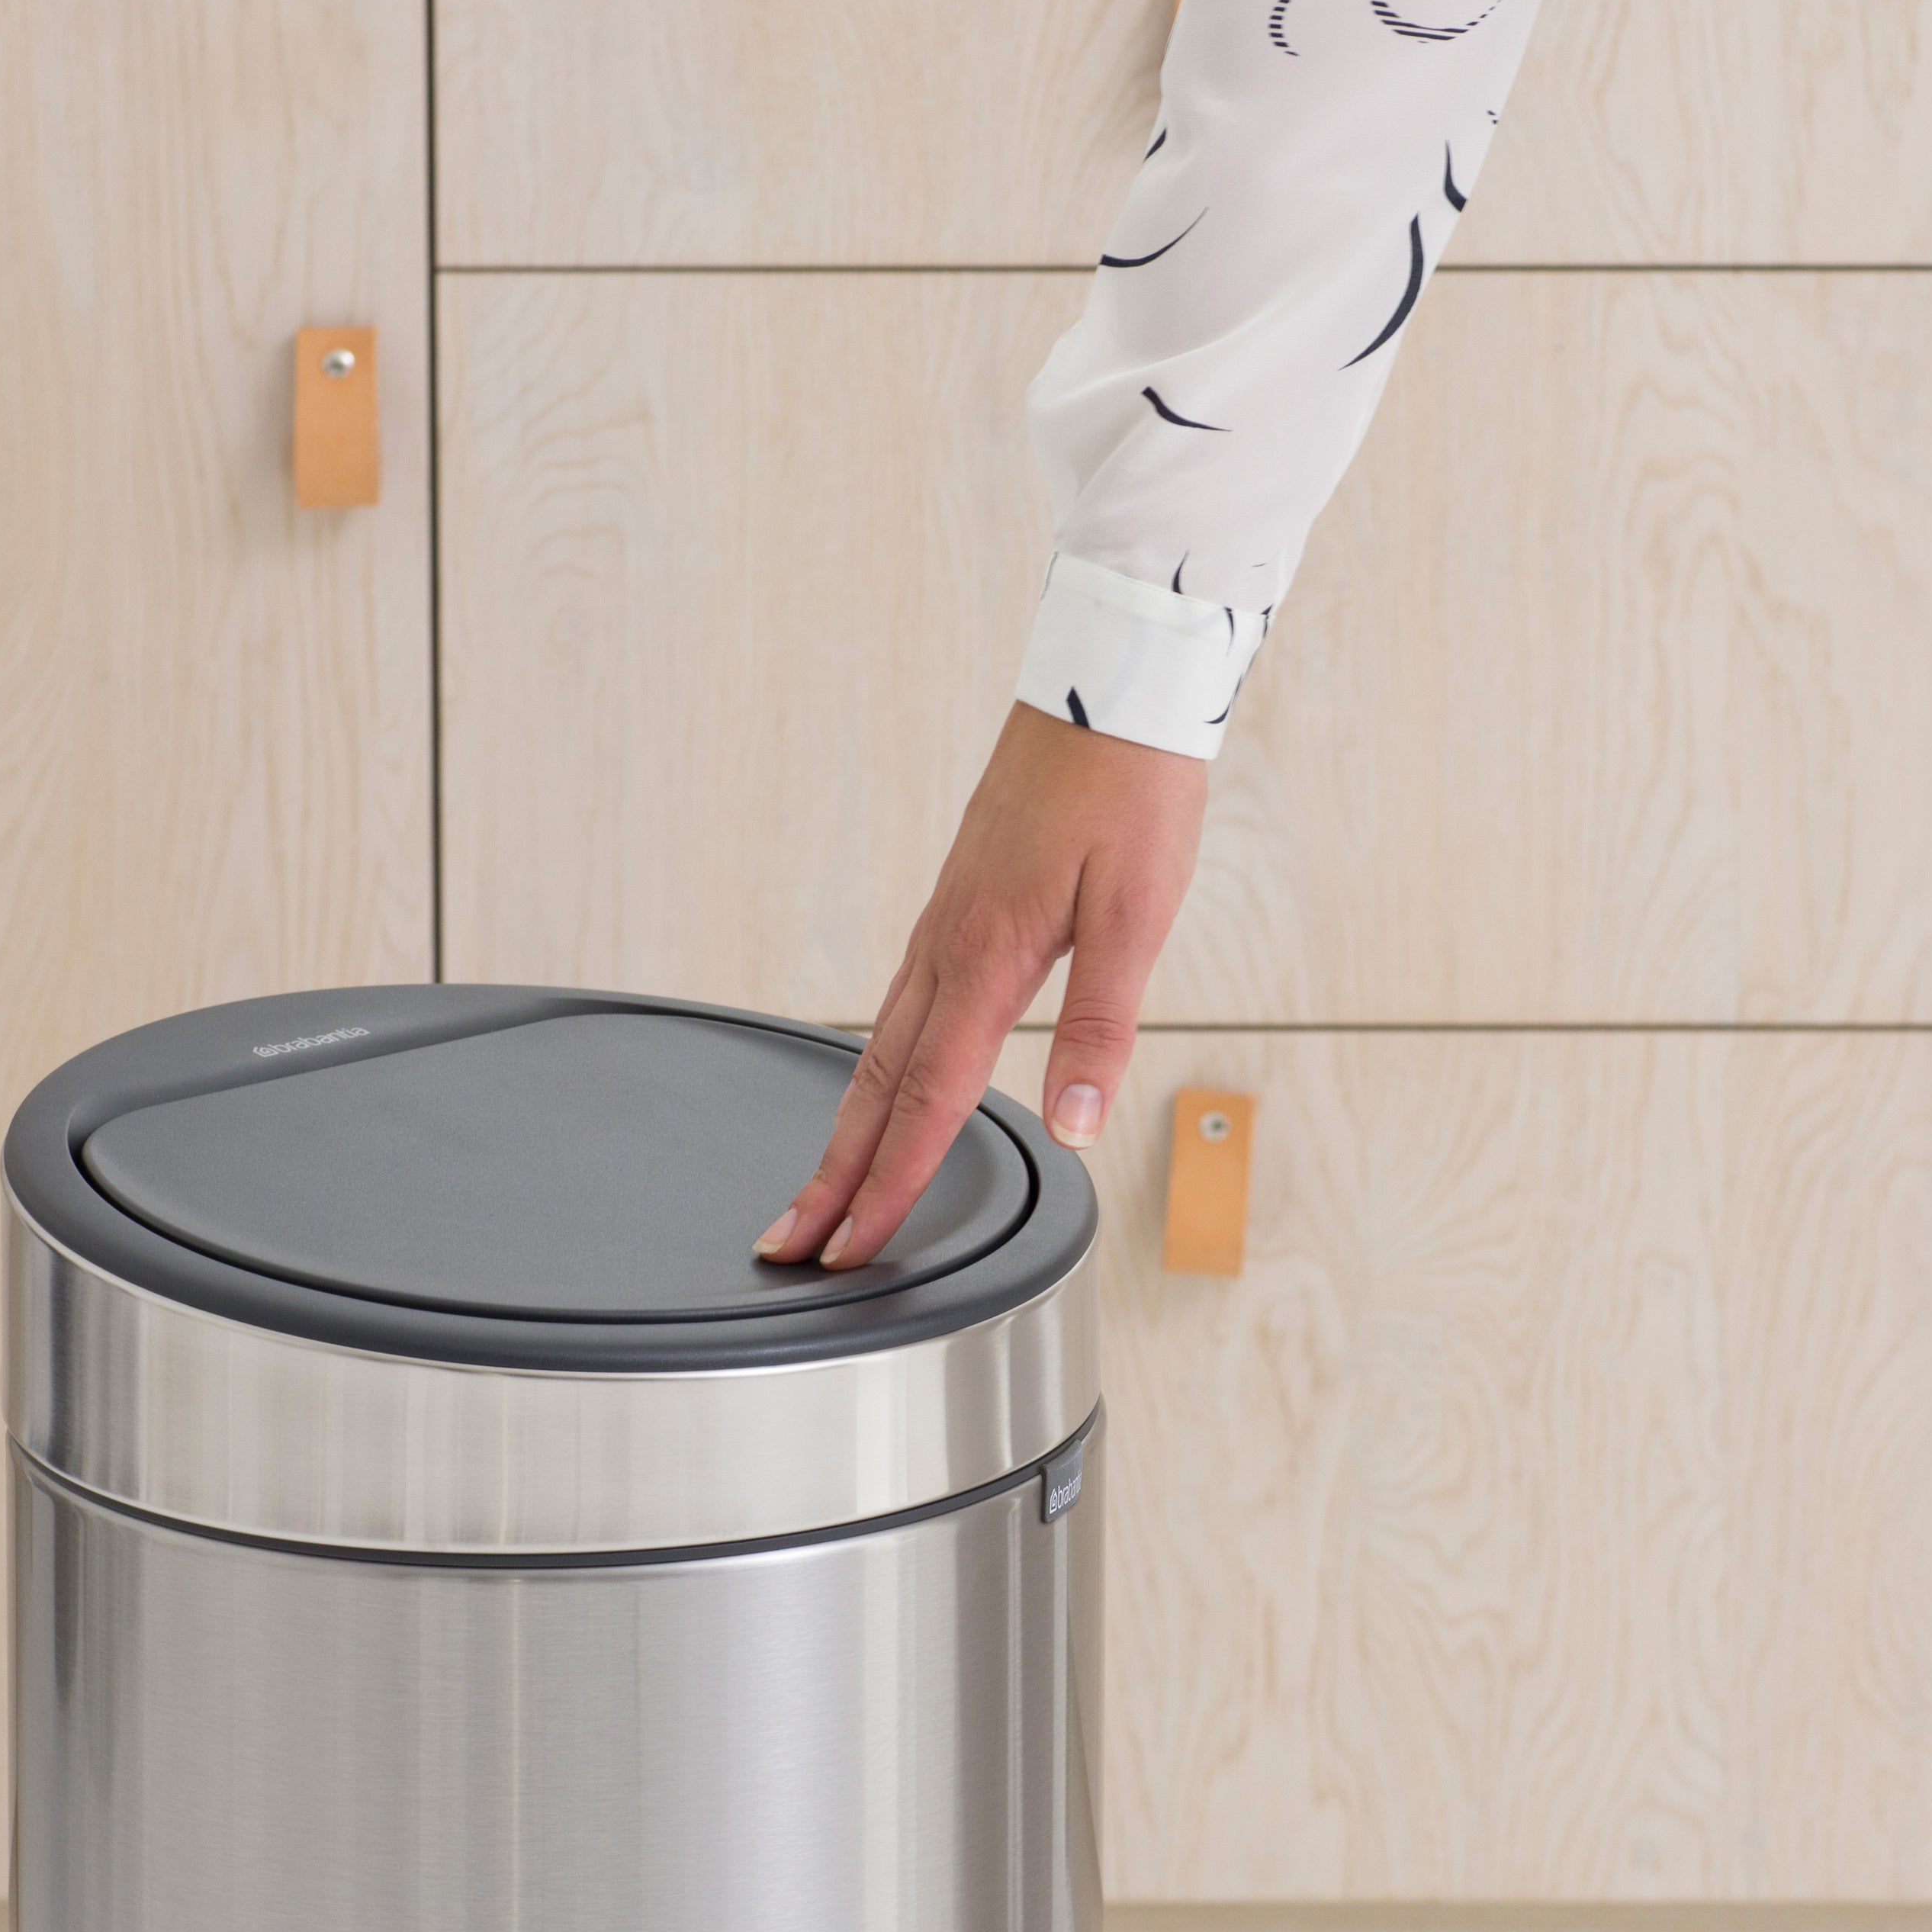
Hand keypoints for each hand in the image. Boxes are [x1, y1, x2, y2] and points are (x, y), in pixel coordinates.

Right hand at [753, 702, 1205, 1269]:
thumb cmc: (1131, 792)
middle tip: (793, 1244)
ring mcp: (945, 920)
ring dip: (849, 1124)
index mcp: (986, 955)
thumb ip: (1099, 1026)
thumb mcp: (1138, 913)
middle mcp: (947, 943)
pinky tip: (885, 1080)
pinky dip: (877, 1064)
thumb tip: (1073, 1124)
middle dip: (835, 1174)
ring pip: (879, 1045)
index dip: (890, 1184)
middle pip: (878, 1086)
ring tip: (823, 1184)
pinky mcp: (958, 901)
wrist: (1110, 683)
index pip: (927, 1101)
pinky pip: (898, 1002)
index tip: (850, 1248)